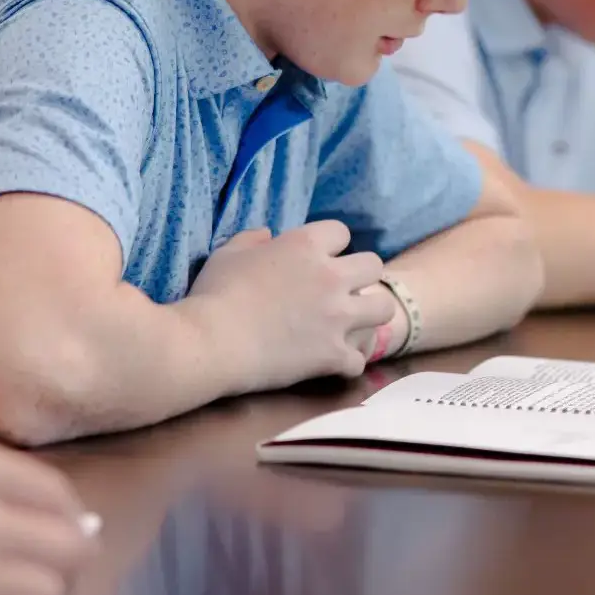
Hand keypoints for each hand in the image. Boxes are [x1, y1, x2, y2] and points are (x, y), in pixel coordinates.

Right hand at [184, 220, 388, 390]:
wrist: (210, 343)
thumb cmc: (213, 294)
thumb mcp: (227, 254)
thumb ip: (252, 239)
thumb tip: (267, 234)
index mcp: (306, 246)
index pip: (340, 232)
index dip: (330, 245)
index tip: (317, 259)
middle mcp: (331, 277)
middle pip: (373, 265)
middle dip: (360, 276)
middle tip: (340, 290)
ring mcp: (337, 317)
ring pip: (383, 308)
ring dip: (368, 315)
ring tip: (349, 323)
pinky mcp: (333, 355)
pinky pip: (360, 360)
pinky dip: (347, 362)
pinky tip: (331, 362)